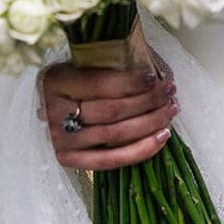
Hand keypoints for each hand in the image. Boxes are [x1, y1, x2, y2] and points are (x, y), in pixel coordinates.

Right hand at [37, 60, 177, 170]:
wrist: (59, 104)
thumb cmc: (82, 79)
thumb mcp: (89, 63)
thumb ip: (113, 65)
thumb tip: (155, 73)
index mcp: (57, 81)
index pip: (99, 84)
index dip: (131, 82)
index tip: (154, 77)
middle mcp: (53, 112)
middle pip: (110, 111)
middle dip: (147, 101)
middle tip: (169, 92)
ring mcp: (60, 140)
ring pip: (114, 136)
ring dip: (150, 123)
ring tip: (170, 110)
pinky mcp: (69, 159)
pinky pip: (110, 160)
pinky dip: (141, 150)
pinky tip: (162, 136)